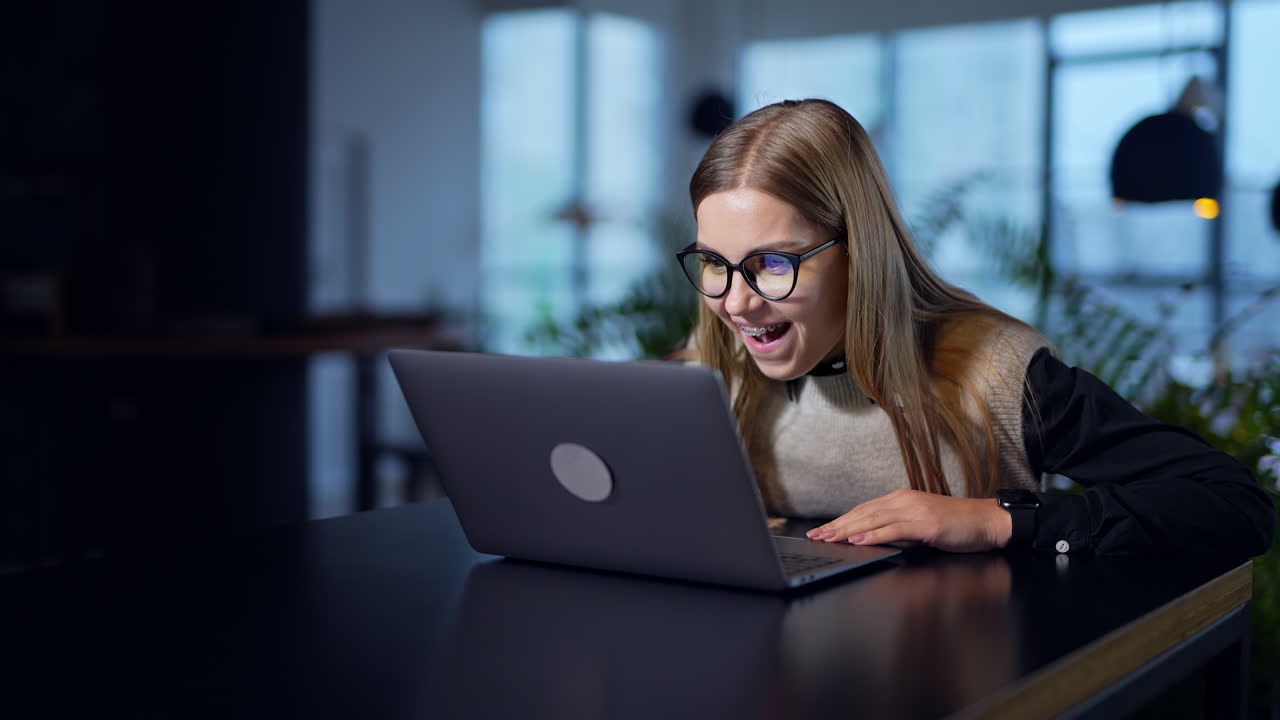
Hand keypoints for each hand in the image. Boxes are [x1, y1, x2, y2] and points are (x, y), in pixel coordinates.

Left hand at [805, 489, 1011, 552]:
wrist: (987, 521)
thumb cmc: (957, 525)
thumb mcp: (921, 523)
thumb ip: (897, 527)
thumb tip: (871, 536)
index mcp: (901, 499)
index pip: (863, 509)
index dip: (841, 520)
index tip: (822, 530)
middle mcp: (904, 501)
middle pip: (863, 513)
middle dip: (837, 526)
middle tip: (816, 536)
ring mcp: (915, 511)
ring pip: (873, 519)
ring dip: (848, 530)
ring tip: (829, 538)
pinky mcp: (926, 525)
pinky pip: (894, 530)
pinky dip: (874, 534)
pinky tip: (859, 540)